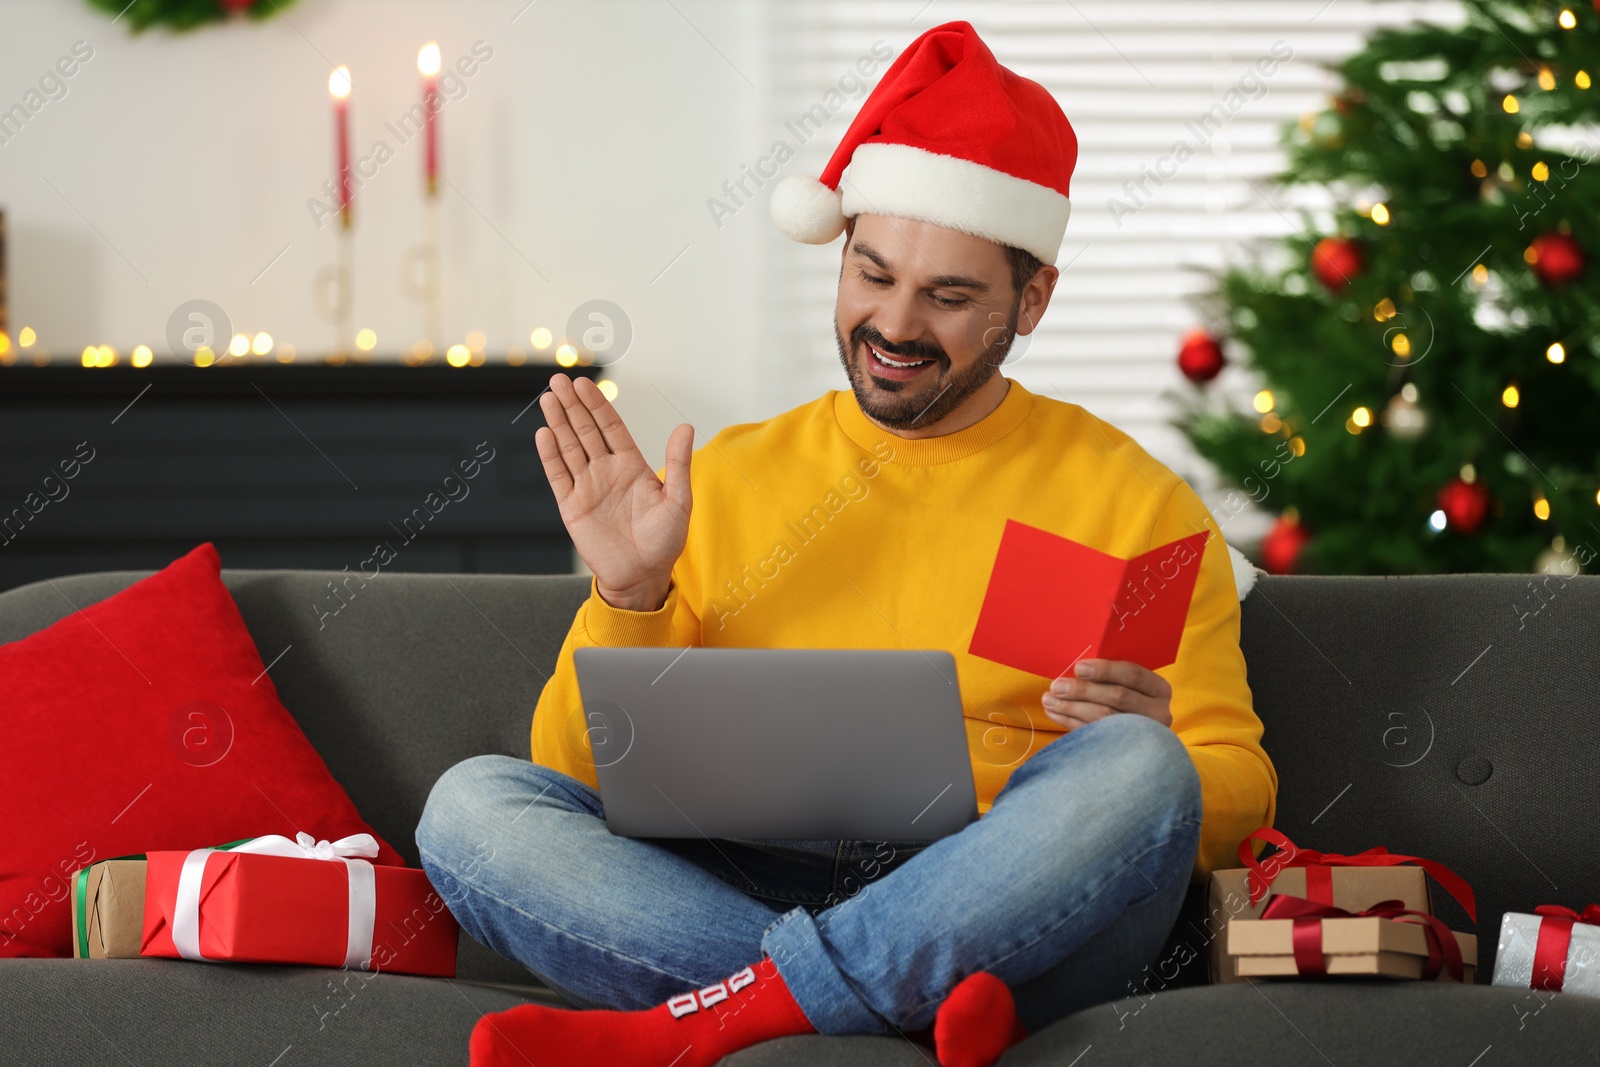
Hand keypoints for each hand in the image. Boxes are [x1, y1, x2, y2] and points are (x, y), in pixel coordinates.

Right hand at [534, 374, 692, 611]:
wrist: (643, 576)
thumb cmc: (665, 541)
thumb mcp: (678, 500)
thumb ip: (678, 464)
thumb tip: (686, 427)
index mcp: (631, 466)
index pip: (610, 427)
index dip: (597, 405)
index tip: (585, 384)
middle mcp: (606, 471)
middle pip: (585, 431)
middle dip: (572, 405)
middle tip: (558, 379)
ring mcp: (587, 487)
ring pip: (569, 448)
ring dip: (558, 423)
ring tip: (548, 398)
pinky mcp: (572, 507)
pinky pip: (558, 476)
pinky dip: (550, 456)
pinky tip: (544, 434)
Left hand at [1040, 658, 1172, 730]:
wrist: (1140, 740)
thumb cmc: (1129, 701)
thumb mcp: (1131, 686)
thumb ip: (1112, 677)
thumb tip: (1076, 668)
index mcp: (1160, 689)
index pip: (1133, 675)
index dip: (1105, 670)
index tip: (1079, 667)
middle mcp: (1158, 712)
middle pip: (1118, 696)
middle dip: (1083, 690)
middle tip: (1056, 686)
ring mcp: (1143, 733)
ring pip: (1104, 717)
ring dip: (1072, 707)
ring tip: (1049, 700)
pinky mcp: (1126, 749)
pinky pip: (1095, 734)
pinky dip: (1071, 722)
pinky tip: (1056, 713)